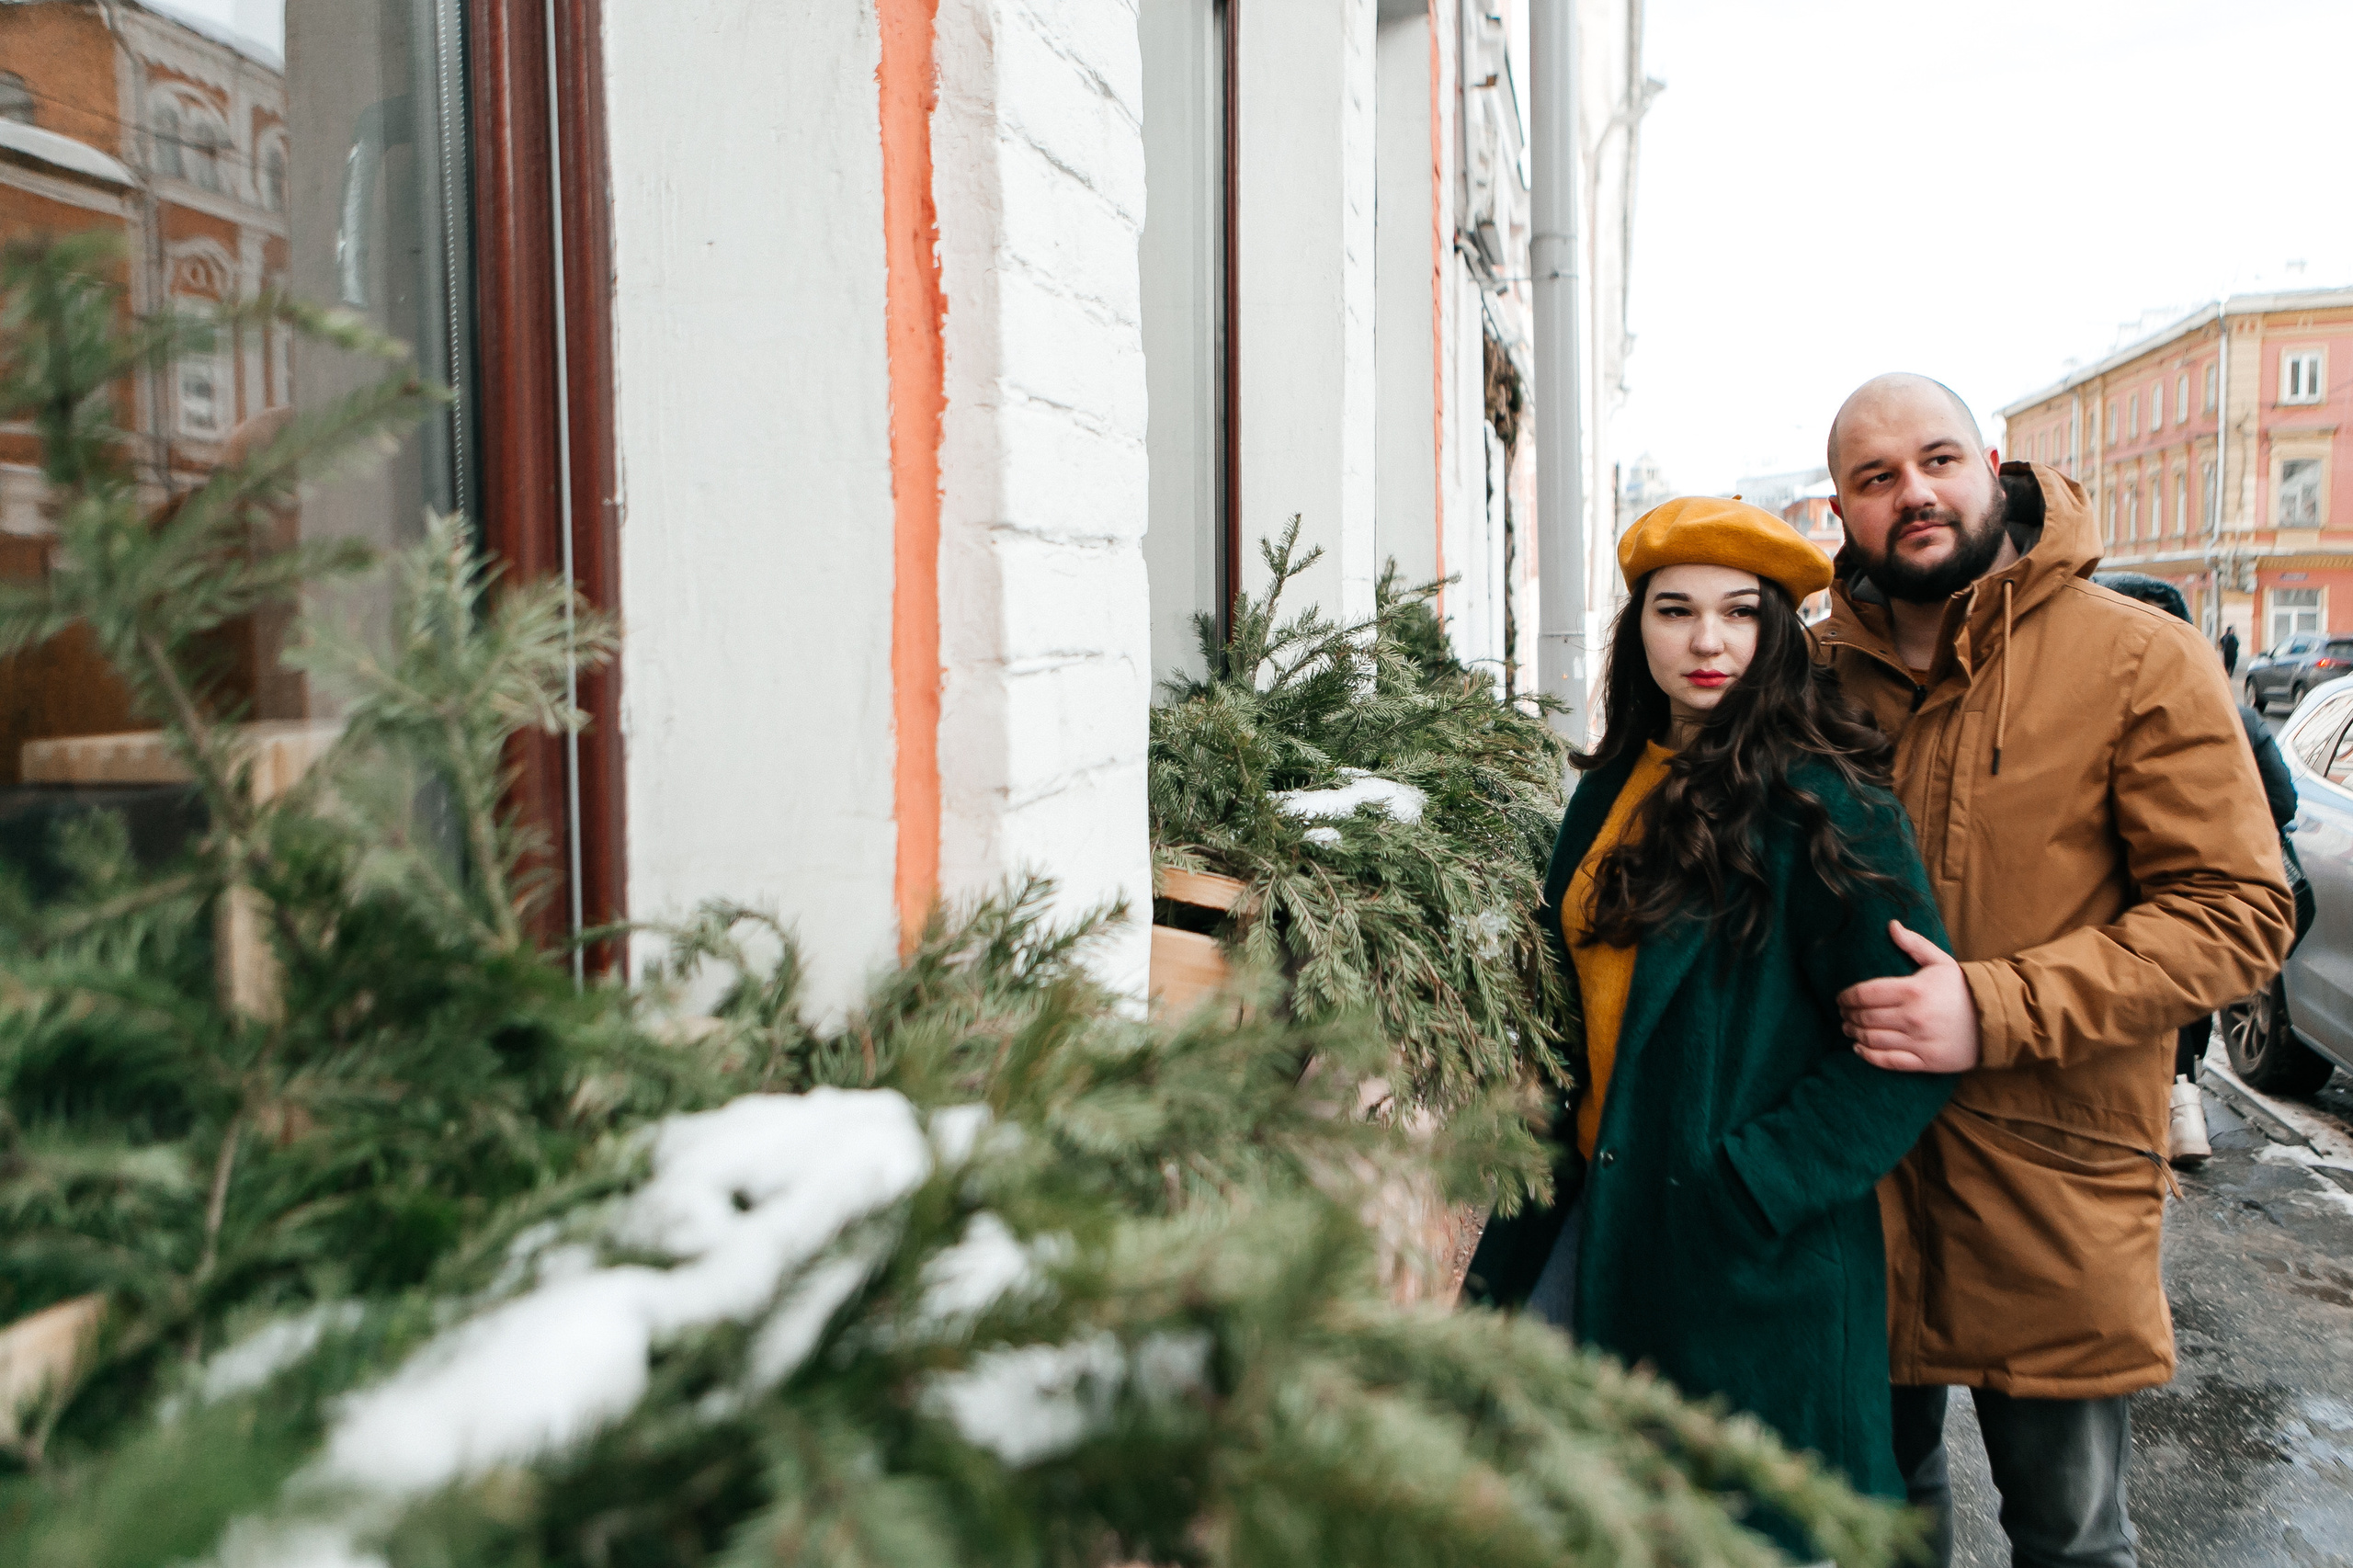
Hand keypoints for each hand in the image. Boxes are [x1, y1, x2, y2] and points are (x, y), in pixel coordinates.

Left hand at [1837, 920, 1980, 1072]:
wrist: (1995, 1020)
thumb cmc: (1963, 989)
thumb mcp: (1941, 961)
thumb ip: (1913, 944)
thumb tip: (1891, 925)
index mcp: (1913, 990)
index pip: (1865, 994)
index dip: (1847, 996)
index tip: (1841, 997)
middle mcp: (1913, 1017)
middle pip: (1865, 1017)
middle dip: (1848, 1014)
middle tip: (1843, 1012)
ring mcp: (1918, 1041)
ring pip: (1872, 1039)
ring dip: (1854, 1033)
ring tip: (1848, 1027)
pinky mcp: (1925, 1062)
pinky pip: (1888, 1061)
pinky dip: (1868, 1056)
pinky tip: (1858, 1048)